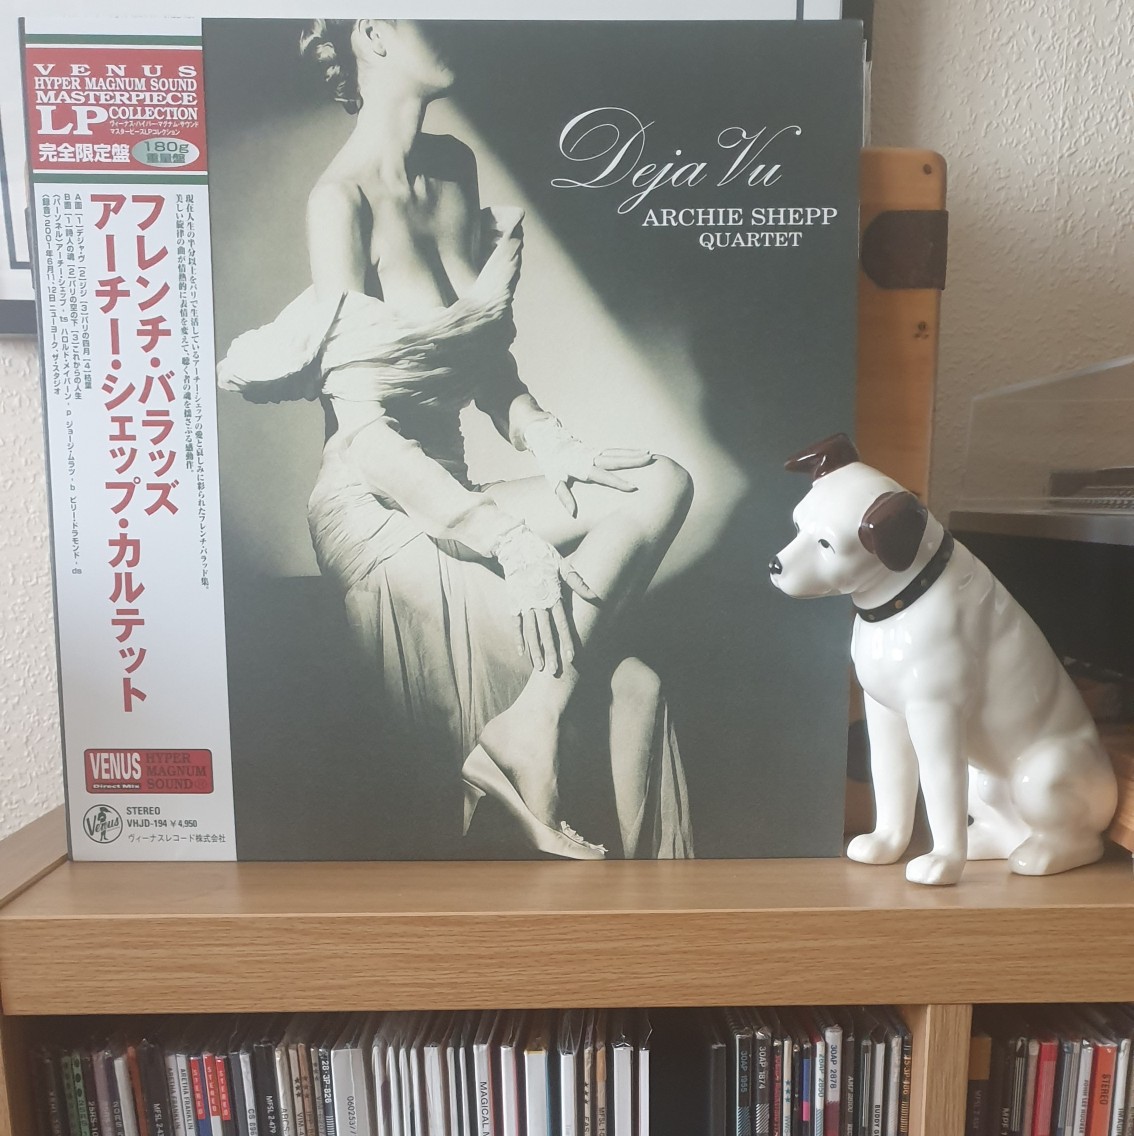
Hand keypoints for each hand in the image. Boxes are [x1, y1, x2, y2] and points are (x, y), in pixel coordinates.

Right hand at [493, 524, 598, 674]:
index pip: (561, 624)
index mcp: (552, 595)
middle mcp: (538, 603)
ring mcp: (524, 604)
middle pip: (546, 633)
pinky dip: (518, 639)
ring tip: (539, 667)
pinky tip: (522, 653)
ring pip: (530, 632)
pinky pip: (516, 624)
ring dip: (535, 650)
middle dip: (550, 653)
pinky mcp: (514, 602)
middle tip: (554, 671)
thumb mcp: (563, 565)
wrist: (517, 546)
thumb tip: (595, 595)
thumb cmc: (543, 555)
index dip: (567, 641)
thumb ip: (578, 582)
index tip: (571, 657)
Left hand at [522, 416, 653, 516]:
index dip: (619, 483)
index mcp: (583, 467)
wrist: (550, 442)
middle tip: (649, 459)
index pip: (604, 477)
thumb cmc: (552, 464)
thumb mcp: (554, 482)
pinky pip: (616, 451)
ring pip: (618, 453)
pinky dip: (628, 451)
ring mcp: (596, 452)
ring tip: (650, 455)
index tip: (634, 487)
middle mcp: (592, 458)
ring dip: (634, 454)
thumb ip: (564, 497)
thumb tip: (572, 513)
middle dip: (634, 460)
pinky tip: (639, 452)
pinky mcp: (597, 449)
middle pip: (616, 459)